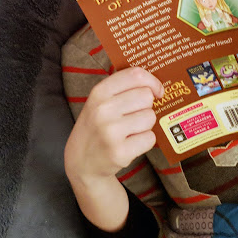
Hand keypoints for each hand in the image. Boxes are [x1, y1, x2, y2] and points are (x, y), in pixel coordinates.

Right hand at [64, 67, 163, 229]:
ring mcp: (110, 132)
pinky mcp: (119, 153)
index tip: (156, 90)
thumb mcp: (100, 101)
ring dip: (145, 125)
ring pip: (150, 117)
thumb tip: (156, 86)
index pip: (135, 75)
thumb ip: (123, 88)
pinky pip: (150, 138)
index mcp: (99, 92)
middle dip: (145, 106)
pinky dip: (144, 141)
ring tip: (129, 131)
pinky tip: (130, 144)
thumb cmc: (96, 126)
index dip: (152, 81)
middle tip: (133, 116)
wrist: (81, 162)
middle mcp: (103, 110)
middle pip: (146, 96)